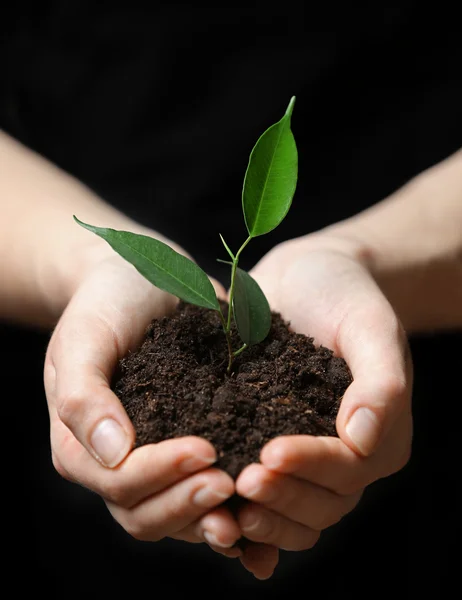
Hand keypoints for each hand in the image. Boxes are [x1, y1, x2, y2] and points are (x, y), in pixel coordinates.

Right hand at [44, 253, 242, 553]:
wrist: (138, 283)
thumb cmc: (105, 305)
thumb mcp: (84, 339)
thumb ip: (84, 395)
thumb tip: (112, 453)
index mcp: (82, 447)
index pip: (118, 482)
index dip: (160, 474)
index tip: (204, 448)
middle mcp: (118, 465)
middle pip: (146, 514)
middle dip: (188, 504)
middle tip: (231, 482)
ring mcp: (156, 460)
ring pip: (178, 515)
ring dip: (212, 516)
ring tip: (250, 497)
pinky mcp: (190, 447)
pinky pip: (205, 491)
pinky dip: (232, 509)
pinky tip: (264, 507)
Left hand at [234, 233, 412, 577]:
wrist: (304, 277)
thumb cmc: (344, 293)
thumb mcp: (370, 325)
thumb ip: (380, 381)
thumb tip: (362, 440)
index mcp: (378, 435)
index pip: (348, 469)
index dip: (311, 467)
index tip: (271, 453)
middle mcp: (344, 456)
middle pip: (320, 504)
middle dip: (282, 497)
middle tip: (240, 481)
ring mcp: (305, 455)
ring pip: (291, 512)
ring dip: (261, 513)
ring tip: (220, 495)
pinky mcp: (267, 443)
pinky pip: (262, 491)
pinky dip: (241, 512)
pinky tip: (209, 511)